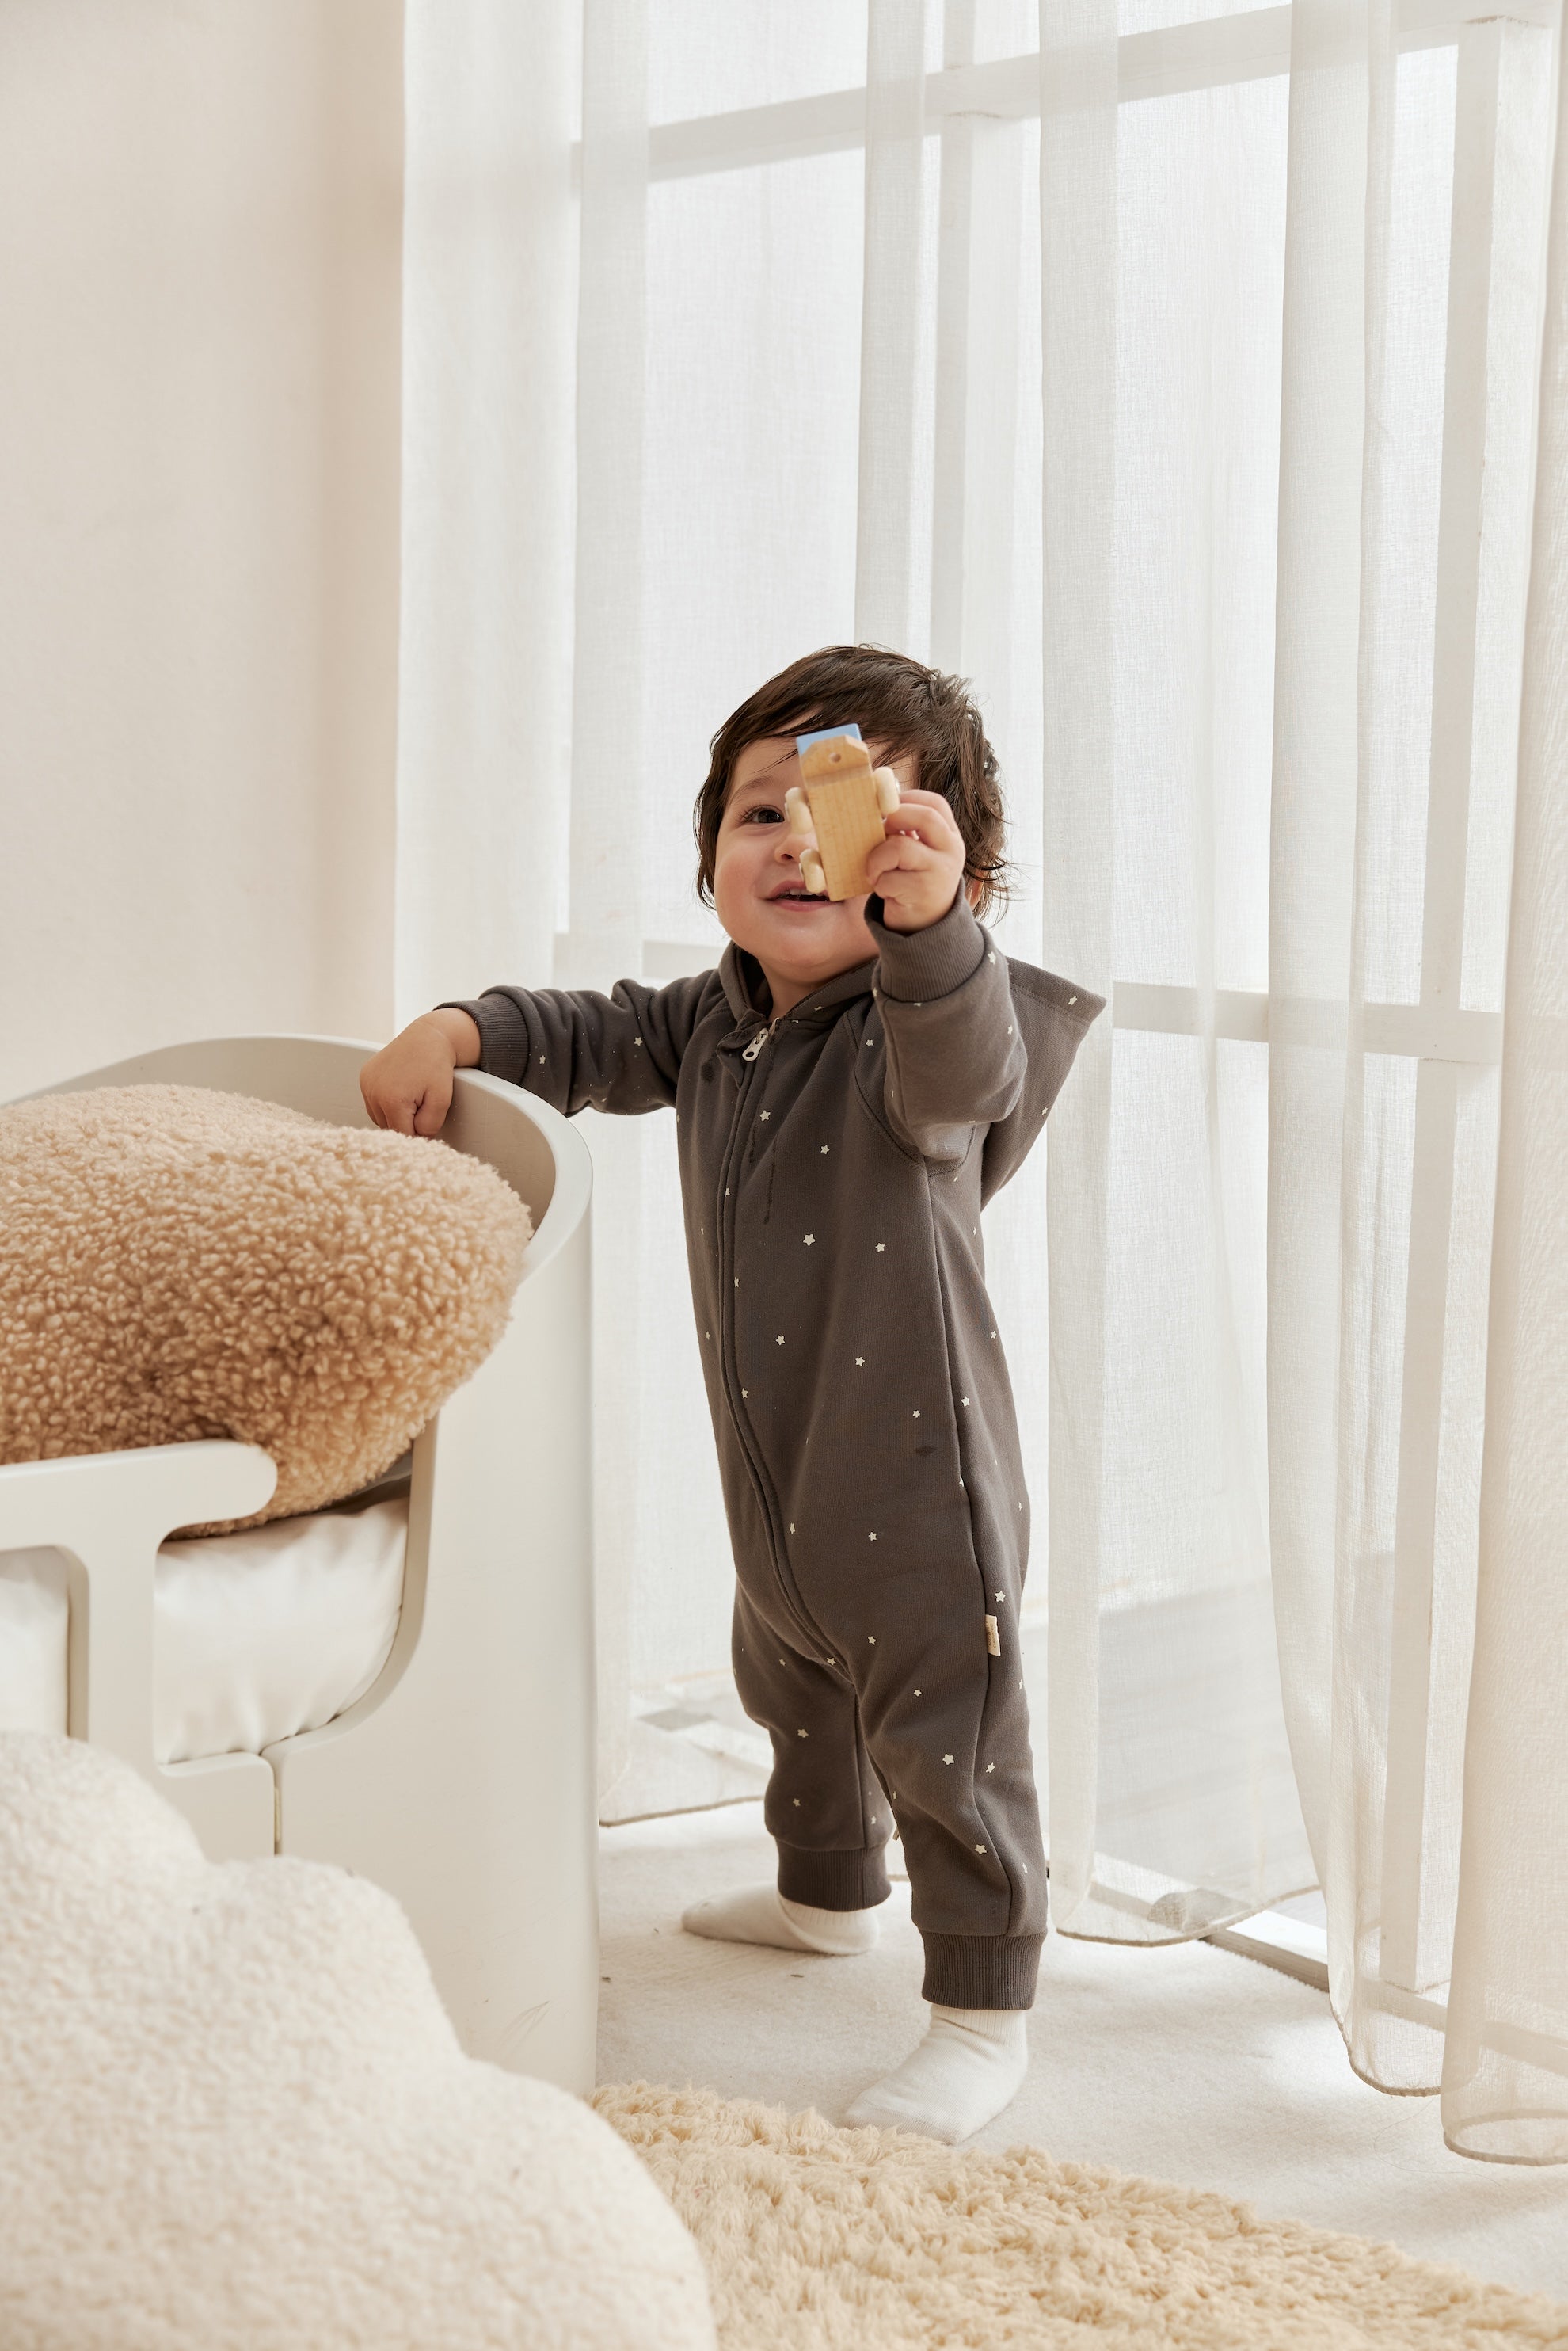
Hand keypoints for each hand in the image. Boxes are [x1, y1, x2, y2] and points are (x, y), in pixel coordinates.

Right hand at [360, 1010, 477, 1136]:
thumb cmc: (436, 1066)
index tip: (428, 1123)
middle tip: (422, 1106)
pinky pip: (373, 1105)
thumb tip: (416, 1139)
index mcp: (391, 1100)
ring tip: (412, 1097)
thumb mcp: (441, 1100)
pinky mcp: (364, 1079)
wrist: (427, 1037)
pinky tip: (400, 1093)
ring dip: (394, 1117)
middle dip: (406, 1124)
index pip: (402, 1135)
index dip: (418, 1134)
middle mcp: (373, 1092)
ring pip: (379, 1119)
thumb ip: (429, 1127)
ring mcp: (365, 1084)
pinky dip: (385, 1106)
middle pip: (389, 1128)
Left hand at [863, 785, 968, 932]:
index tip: (886, 807)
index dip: (908, 798)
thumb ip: (907, 832)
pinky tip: (885, 891)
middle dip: (893, 819)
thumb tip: (876, 807)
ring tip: (875, 872)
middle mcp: (952, 851)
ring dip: (877, 858)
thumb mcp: (919, 854)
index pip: (935, 804)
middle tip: (878, 832)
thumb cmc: (914, 882)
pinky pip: (889, 878)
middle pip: (924, 817)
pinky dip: (878, 884)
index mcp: (950, 836)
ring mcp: (941, 872)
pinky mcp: (924, 893)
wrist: (927, 926)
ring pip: (900, 847)